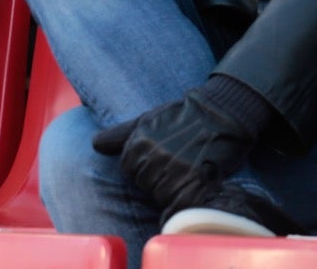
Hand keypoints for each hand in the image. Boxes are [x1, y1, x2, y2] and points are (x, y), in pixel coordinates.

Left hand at [92, 87, 256, 214]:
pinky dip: (184, 203)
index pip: (129, 170)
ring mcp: (175, 169)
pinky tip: (193, 189)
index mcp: (139, 142)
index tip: (160, 158)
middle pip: (146, 184)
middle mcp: (154, 156)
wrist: (221, 112)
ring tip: (188, 171)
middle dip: (158, 179)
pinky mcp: (197, 180)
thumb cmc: (182, 116)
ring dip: (173, 190)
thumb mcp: (147, 119)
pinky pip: (180, 204)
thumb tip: (95, 145)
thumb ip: (120, 135)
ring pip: (162, 195)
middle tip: (177, 164)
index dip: (144, 167)